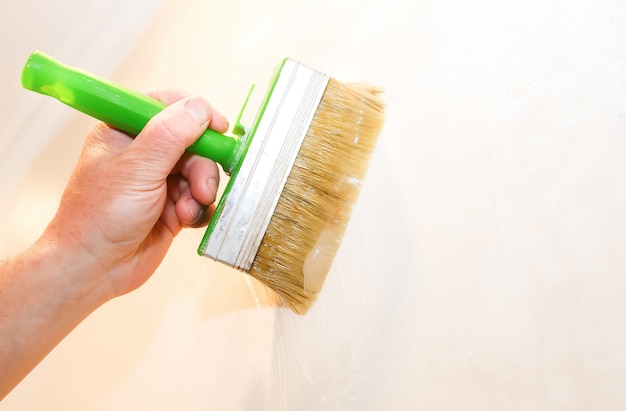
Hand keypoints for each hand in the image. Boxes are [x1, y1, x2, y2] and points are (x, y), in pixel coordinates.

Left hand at [41, 88, 227, 301]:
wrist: (94, 269)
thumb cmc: (99, 217)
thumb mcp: (137, 169)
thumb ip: (170, 135)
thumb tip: (200, 107)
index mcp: (124, 132)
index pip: (166, 105)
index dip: (195, 113)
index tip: (218, 127)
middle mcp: (143, 154)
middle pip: (192, 142)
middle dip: (201, 166)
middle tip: (201, 187)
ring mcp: (158, 181)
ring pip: (199, 172)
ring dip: (200, 191)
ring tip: (187, 210)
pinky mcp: (171, 207)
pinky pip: (200, 198)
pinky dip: (200, 209)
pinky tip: (186, 220)